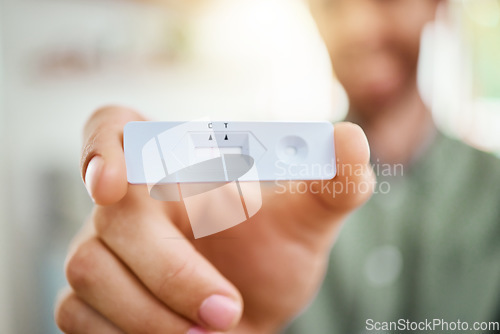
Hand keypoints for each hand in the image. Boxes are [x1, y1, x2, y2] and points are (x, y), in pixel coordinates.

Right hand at [55, 106, 373, 333]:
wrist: (252, 310)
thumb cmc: (275, 254)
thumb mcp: (309, 219)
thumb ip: (332, 182)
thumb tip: (351, 140)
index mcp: (176, 164)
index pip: (116, 127)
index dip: (102, 145)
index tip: (112, 184)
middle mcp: (128, 202)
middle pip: (112, 219)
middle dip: (170, 272)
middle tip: (226, 310)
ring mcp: (101, 249)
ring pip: (88, 271)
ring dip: (151, 313)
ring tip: (209, 333)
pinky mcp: (88, 298)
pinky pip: (76, 315)